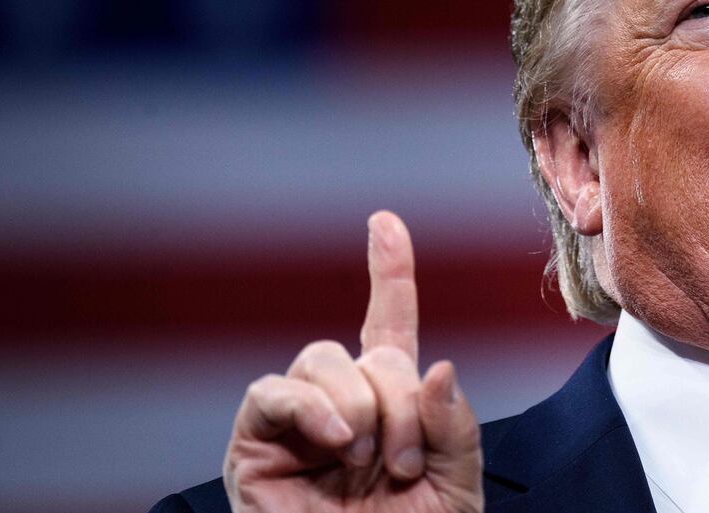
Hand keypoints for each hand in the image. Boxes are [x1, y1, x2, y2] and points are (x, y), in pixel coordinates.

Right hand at [223, 211, 483, 512]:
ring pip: (320, 358)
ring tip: (364, 458)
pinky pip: (270, 393)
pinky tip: (334, 437)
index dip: (389, 273)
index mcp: (390, 409)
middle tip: (400, 462)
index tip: (385, 223)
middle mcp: (340, 405)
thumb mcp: (454, 492)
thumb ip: (454, 428)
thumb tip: (436, 364)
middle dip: (395, 396)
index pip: (389, 326)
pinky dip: (308, 405)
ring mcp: (296, 422)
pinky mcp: (254, 444)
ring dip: (357, 404)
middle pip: (365, 348)